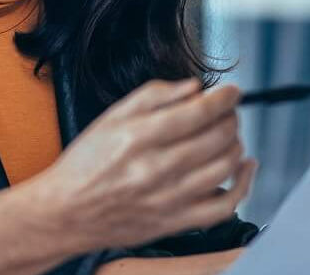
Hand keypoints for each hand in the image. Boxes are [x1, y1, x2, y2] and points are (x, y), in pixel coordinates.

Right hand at [18, 79, 257, 251]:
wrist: (66, 212)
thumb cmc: (85, 165)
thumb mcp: (111, 117)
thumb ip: (154, 95)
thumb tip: (194, 87)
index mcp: (140, 137)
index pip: (199, 112)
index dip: (224, 98)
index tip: (232, 92)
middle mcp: (157, 168)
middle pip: (217, 137)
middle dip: (230, 118)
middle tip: (226, 113)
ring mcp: (169, 198)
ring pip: (225, 167)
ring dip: (236, 145)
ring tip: (228, 136)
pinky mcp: (176, 221)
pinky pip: (224, 205)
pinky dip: (243, 184)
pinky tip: (244, 168)